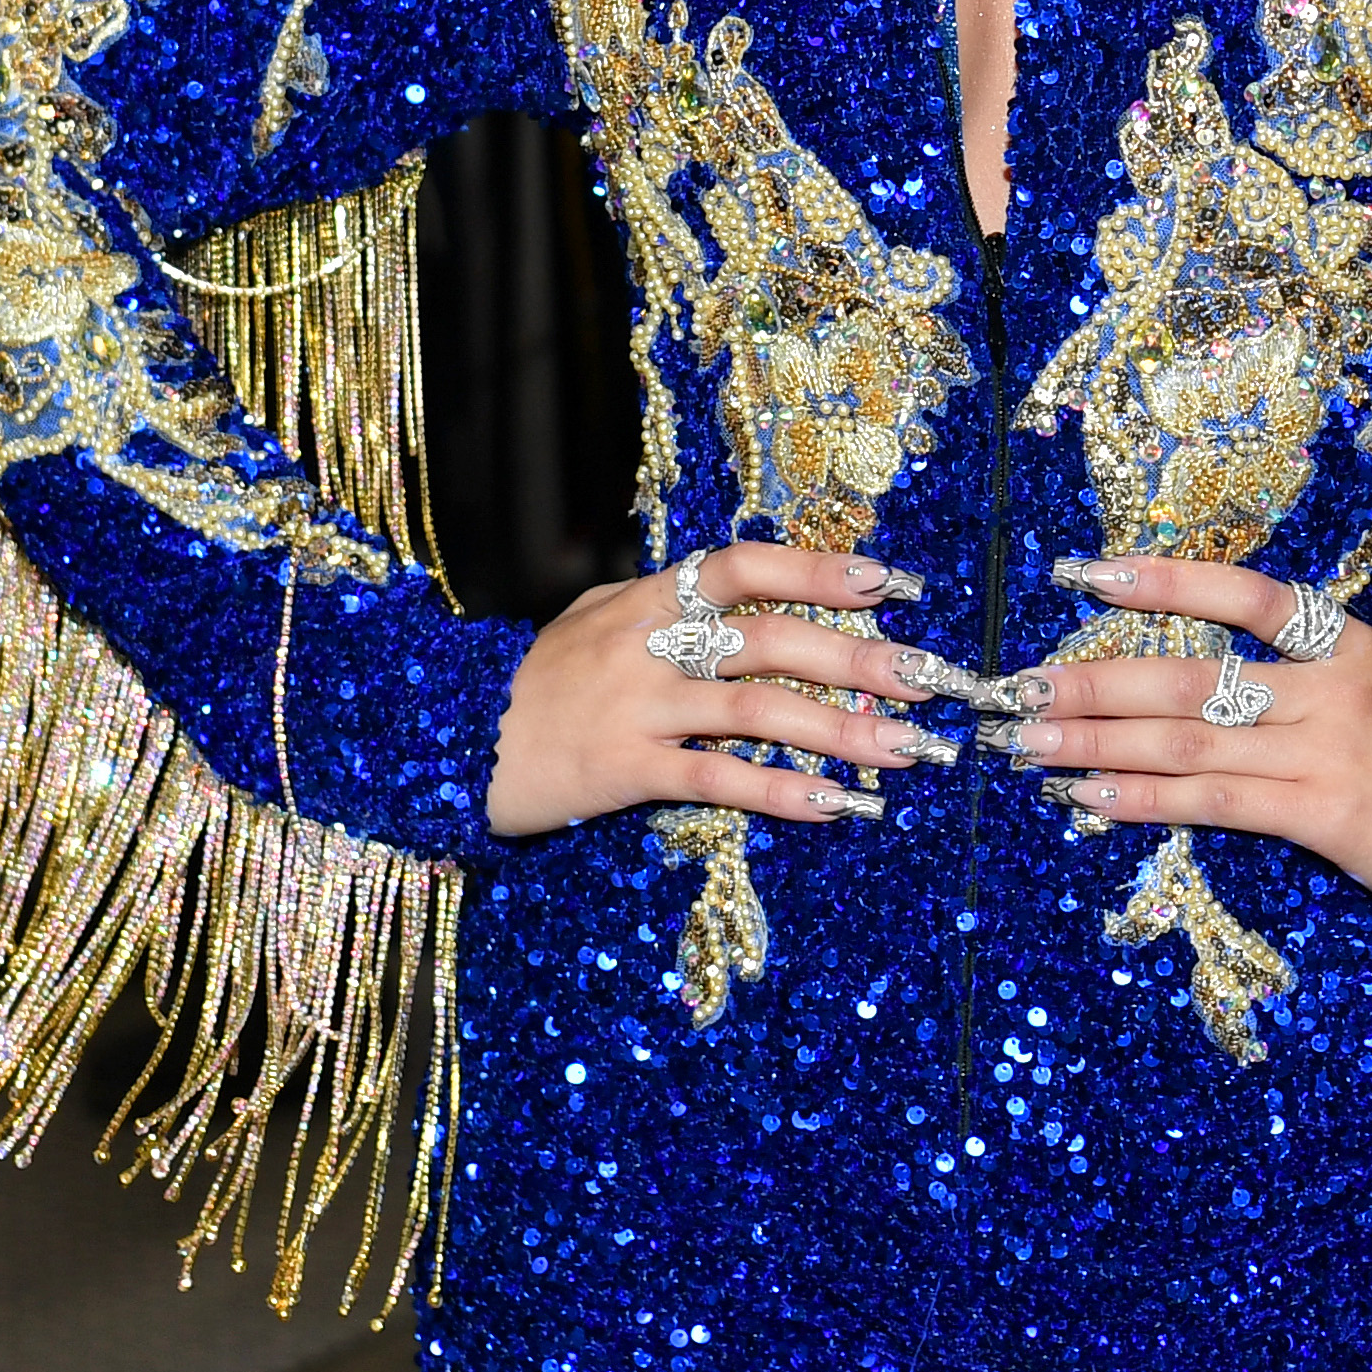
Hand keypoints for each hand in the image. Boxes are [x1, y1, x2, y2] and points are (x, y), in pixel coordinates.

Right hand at [485, 545, 973, 841]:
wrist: (446, 740)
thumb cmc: (536, 683)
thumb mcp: (594, 619)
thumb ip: (666, 604)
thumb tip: (754, 592)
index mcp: (645, 596)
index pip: (741, 565)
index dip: (817, 568)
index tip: (890, 580)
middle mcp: (645, 642)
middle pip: (768, 638)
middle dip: (856, 656)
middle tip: (926, 677)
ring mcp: (634, 706)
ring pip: (754, 710)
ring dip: (839, 730)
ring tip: (904, 751)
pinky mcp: (622, 771)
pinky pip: (716, 780)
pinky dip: (780, 790)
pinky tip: (836, 806)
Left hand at [999, 560, 1371, 929]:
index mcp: (1352, 642)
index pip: (1247, 592)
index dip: (1164, 578)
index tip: (1086, 573)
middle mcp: (1329, 687)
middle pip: (1189, 674)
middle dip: (1092, 679)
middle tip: (1013, 686)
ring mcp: (1323, 751)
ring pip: (1188, 738)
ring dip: (1096, 740)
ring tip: (1026, 744)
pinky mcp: (1322, 815)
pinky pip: (1215, 802)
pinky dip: (1145, 798)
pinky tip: (1089, 797)